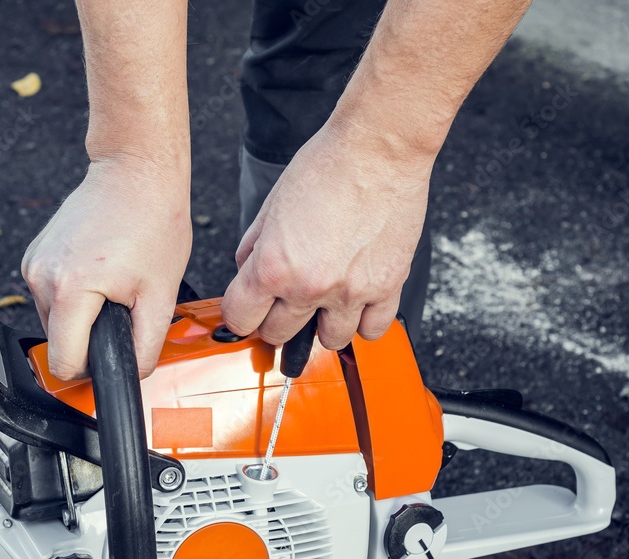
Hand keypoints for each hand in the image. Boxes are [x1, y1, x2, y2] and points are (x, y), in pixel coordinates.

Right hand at [21, 156, 190, 379]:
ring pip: (54, 322)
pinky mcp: (34, 255)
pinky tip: (101, 274)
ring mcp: (33, 264)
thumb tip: (133, 376)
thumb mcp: (162, 295)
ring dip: (84, 317)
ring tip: (115, 287)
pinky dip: (76, 297)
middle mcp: (41, 276)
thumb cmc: (153, 222)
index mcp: (71, 289)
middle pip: (58, 344)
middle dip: (91, 339)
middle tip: (124, 310)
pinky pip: (52, 297)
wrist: (136, 172)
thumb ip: (145, 346)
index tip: (114, 355)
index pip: (64, 363)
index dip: (92, 369)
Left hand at [222, 120, 433, 349]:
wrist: (378, 148)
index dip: (241, 313)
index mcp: (273, 266)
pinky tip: (357, 303)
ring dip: (322, 325)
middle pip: (279, 335)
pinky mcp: (387, 287)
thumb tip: (247, 273)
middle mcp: (309, 286)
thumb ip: (254, 247)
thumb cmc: (327, 166)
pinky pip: (372, 331)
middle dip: (277, 318)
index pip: (240, 319)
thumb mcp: (271, 205)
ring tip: (325, 300)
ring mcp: (351, 292)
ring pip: (327, 341)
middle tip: (286, 299)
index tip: (249, 308)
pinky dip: (363, 322)